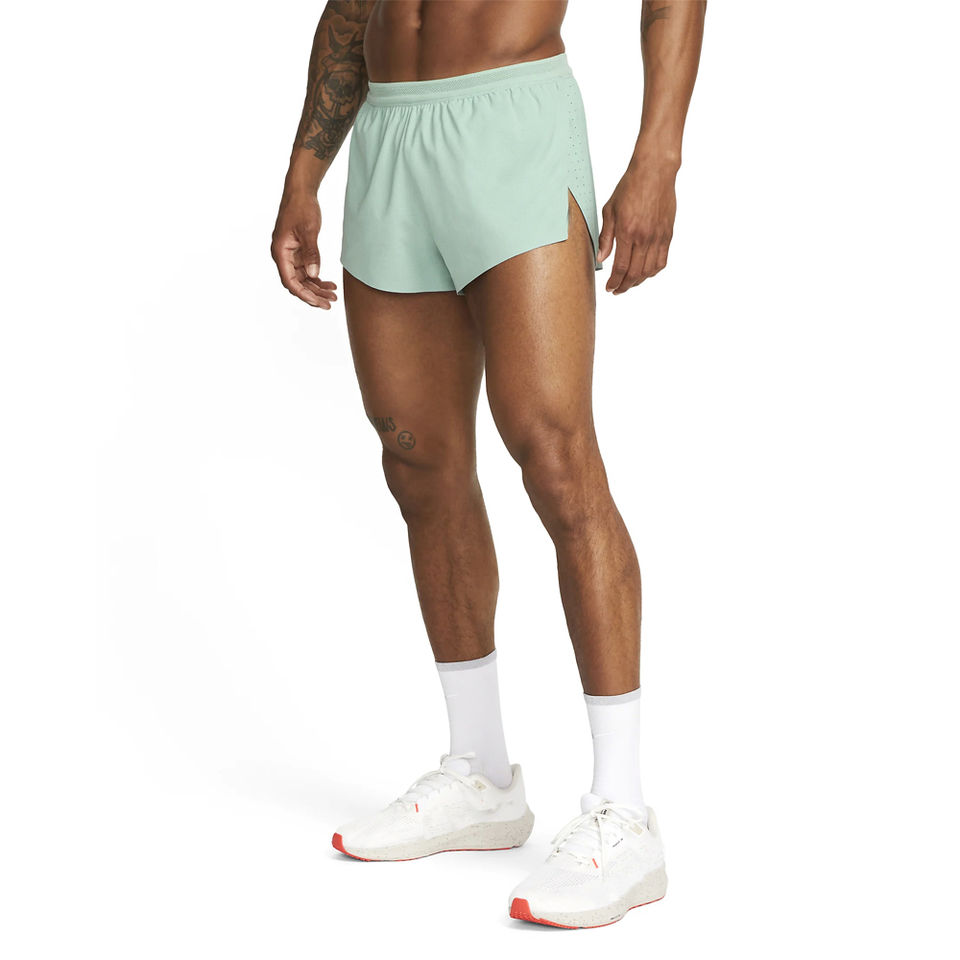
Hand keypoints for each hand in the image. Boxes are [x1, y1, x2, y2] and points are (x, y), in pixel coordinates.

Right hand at [271, 192, 337, 308]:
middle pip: (297, 284)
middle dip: (313, 295)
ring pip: (303, 279)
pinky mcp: (298, 252)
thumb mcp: (309, 231)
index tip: (318, 302)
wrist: (301, 192)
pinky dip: (317, 278)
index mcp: (280, 252)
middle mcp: (283, 256)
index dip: (304, 294)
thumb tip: (314, 275)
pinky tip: (329, 284)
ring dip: (317, 288)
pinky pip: (307, 271)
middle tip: (330, 303)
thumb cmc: (302, 207)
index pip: (290, 281)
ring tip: (333, 295)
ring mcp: (290, 255)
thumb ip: (311, 253)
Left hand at [597, 157, 677, 293]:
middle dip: (624, 286)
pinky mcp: (668, 234)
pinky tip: (645, 273)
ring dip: (638, 282)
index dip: (614, 282)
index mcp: (627, 232)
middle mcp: (644, 237)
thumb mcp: (610, 210)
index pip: (620, 268)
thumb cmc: (630, 187)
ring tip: (629, 284)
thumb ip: (606, 237)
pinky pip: (662, 261)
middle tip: (617, 290)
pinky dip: (653, 272)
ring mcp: (658, 237)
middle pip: (635, 274)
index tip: (609, 288)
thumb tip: (602, 258)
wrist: (654, 172)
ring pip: (649, 271)